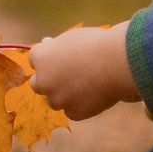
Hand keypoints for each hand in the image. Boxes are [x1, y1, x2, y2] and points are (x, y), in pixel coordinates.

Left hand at [27, 24, 141, 120]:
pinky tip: (95, 95)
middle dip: (49, 81)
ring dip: (65, 95)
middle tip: (67, 77)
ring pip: (55, 100)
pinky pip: (73, 111)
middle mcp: (44, 80)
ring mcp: (57, 99)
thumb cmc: (97, 44)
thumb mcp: (72, 38)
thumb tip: (46, 43)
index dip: (48, 59)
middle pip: (37, 84)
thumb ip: (57, 46)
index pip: (35, 59)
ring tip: (87, 85)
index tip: (59, 59)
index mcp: (41, 58)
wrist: (117, 63)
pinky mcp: (73, 113)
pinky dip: (81, 105)